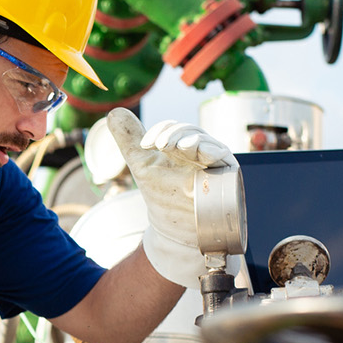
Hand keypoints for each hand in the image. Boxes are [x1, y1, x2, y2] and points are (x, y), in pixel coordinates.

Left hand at [105, 108, 238, 287]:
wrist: (176, 231)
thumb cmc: (164, 197)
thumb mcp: (143, 165)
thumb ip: (129, 140)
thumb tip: (114, 112)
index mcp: (182, 145)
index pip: (175, 129)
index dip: (161, 131)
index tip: (145, 145)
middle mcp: (201, 150)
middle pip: (192, 132)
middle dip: (176, 135)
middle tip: (161, 145)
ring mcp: (215, 162)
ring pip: (208, 143)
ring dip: (194, 141)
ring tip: (183, 147)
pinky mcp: (228, 175)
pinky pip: (224, 159)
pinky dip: (215, 152)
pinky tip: (207, 153)